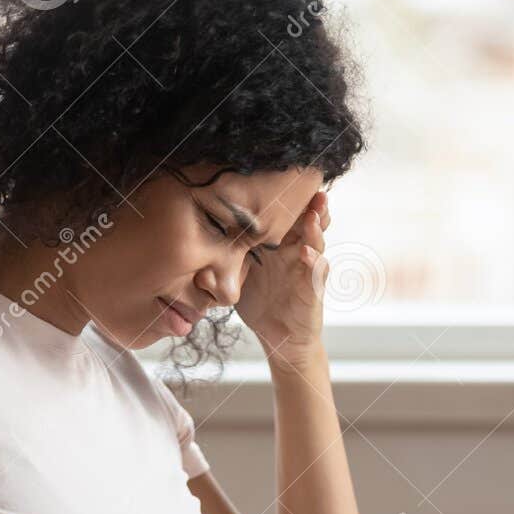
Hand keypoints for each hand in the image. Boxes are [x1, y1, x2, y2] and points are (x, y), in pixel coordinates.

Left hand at [235, 189, 331, 367]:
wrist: (278, 338)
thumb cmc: (259, 301)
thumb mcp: (240, 269)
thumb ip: (227, 249)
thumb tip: (196, 228)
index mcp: (281, 243)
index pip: (287, 213)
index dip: (287, 195)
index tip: (281, 175)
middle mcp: (297, 251)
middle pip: (308, 219)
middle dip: (311, 201)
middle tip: (309, 183)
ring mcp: (308, 269)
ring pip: (318, 241)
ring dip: (317, 226)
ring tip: (315, 211)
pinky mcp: (313, 291)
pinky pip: (317, 274)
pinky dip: (314, 262)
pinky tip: (308, 252)